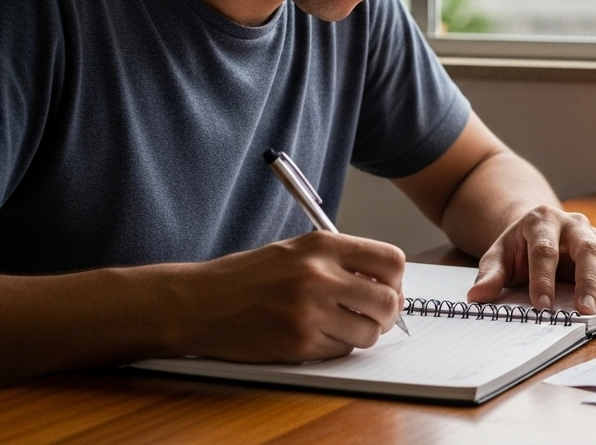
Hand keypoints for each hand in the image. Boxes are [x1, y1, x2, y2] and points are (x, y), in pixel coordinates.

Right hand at [170, 231, 405, 362]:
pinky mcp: (298, 344)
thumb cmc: (246, 277)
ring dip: (362, 334)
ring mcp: (310, 311)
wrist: (199, 302)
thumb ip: (341, 260)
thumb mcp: (297, 250)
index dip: (396, 280)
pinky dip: (336, 347)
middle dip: (387, 313)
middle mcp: (320, 275)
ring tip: (339, 326)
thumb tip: (386, 283)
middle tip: (373, 316)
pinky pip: (341, 351)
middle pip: (388, 301)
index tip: (388, 288)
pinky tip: (314, 336)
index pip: (392, 261)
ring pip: (369, 332)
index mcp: (323, 245)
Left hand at [466, 206, 595, 314]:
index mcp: (541, 220)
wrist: (536, 230)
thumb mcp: (499, 256)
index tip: (541, 306)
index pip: (544, 250)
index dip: (543, 279)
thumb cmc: (519, 247)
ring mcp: (593, 233)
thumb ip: (490, 275)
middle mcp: (572, 223)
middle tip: (584, 309)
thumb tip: (476, 297)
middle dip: (587, 280)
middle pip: (585, 248)